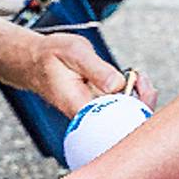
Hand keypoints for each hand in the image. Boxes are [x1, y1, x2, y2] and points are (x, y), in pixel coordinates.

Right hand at [26, 33, 154, 115]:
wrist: (36, 63)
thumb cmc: (52, 57)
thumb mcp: (74, 52)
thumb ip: (96, 68)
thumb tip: (117, 85)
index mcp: (80, 110)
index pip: (112, 124)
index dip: (133, 110)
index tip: (137, 85)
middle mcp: (88, 119)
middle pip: (124, 126)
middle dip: (143, 104)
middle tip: (141, 78)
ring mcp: (95, 117)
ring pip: (126, 119)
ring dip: (140, 99)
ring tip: (138, 76)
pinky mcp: (100, 111)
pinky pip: (123, 110)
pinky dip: (134, 96)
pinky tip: (135, 81)